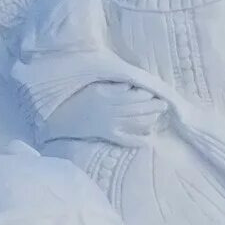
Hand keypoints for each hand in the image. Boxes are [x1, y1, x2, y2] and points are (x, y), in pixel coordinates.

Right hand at [43, 81, 167, 147]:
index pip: (133, 96)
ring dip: (149, 119)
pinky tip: (148, 139)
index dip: (147, 95)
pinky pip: (125, 139)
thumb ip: (113, 85)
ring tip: (158, 116)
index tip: (155, 93)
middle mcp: (110, 110)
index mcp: (107, 96)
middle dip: (153, 107)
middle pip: (137, 109)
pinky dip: (137, 140)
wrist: (60, 117)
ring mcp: (109, 124)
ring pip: (134, 122)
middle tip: (164, 105)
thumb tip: (131, 85)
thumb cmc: (78, 98)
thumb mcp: (95, 86)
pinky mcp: (107, 135)